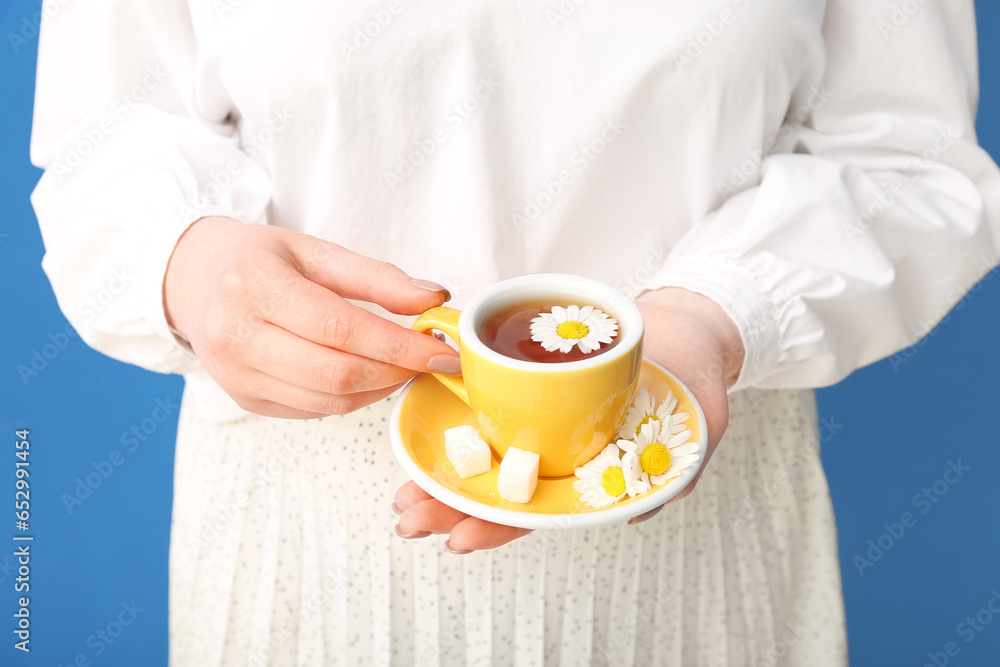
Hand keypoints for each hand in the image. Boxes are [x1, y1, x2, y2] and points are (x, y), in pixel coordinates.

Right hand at [163, 216, 459, 418]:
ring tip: (401, 365)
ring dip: (379, 388)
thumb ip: (377, 277)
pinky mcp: (243, 399)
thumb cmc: (258, 261)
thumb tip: (433, 299)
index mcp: (253, 285)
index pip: (341, 327)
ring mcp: (235, 375)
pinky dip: (351, 397)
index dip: (399, 345)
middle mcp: (236, 335)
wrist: (194, 282)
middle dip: (396, 371)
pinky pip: (314, 410)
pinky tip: (365, 375)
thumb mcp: (316, 251)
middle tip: (429, 360)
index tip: (441, 350)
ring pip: (329, 400)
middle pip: (337, 372)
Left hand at [392, 286, 742, 551]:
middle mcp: (563, 452)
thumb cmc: (692, 374)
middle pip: (502, 488)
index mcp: (593, 474)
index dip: (500, 525)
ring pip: (489, 454)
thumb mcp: (700, 424)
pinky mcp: (536, 388)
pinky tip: (428, 428)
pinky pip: (495, 405)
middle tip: (409, 517)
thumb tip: (632, 511)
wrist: (686, 325)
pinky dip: (461, 418)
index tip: (459, 537)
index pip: (541, 508)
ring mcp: (548, 422)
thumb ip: (672, 472)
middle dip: (452, 505)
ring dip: (445, 473)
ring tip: (404, 490)